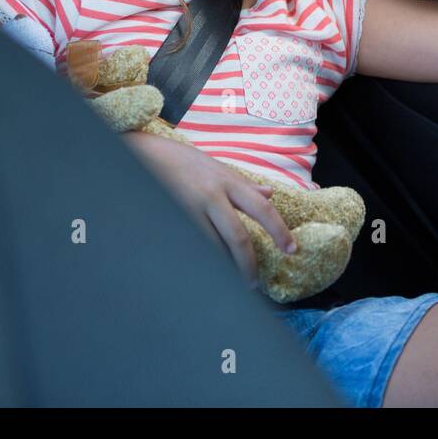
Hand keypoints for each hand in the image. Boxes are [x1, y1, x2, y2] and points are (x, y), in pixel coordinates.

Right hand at [121, 131, 296, 287]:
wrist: (145, 154)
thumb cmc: (185, 161)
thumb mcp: (219, 168)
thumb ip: (244, 185)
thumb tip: (269, 194)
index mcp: (229, 182)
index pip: (262, 209)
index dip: (279, 231)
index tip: (292, 249)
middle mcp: (213, 196)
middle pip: (238, 237)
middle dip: (249, 264)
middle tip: (254, 284)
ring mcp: (190, 209)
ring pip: (213, 248)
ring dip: (224, 269)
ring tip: (230, 284)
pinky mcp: (172, 220)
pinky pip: (192, 247)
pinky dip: (203, 261)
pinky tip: (207, 272)